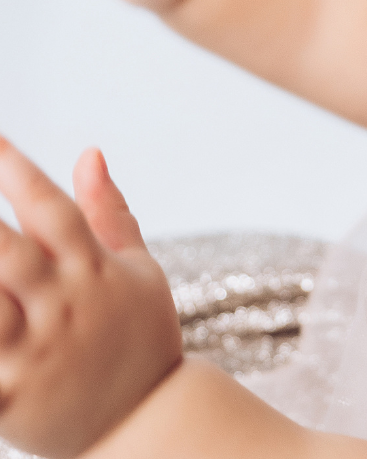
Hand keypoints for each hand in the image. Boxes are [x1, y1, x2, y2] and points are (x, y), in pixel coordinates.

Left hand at [0, 142, 182, 458]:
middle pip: (10, 255)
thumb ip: (108, 210)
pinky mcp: (9, 398)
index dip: (20, 174)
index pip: (54, 211)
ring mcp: (34, 353)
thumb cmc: (140, 334)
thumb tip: (89, 152)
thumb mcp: (136, 268)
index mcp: (93, 271)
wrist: (148, 420)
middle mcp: (62, 306)